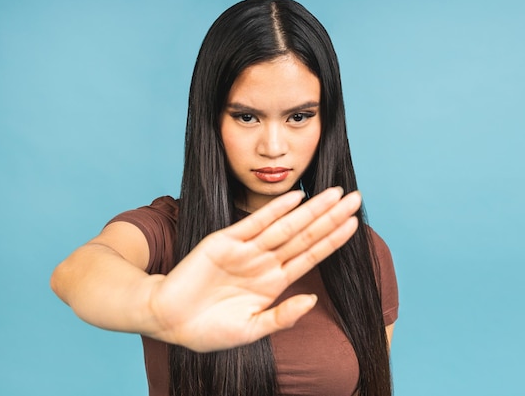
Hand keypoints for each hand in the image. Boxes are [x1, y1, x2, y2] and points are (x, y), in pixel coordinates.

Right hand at [146, 187, 360, 351]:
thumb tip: (313, 301)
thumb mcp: (251, 330)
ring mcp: (247, 250)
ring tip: (336, 193)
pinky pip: (254, 224)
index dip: (334, 239)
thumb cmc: (209, 329)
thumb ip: (282, 317)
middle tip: (357, 198)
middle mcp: (265, 262)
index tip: (355, 224)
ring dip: (312, 209)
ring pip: (287, 226)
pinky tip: (296, 198)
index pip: (312, 255)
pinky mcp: (224, 242)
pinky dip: (274, 211)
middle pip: (306, 235)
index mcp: (274, 282)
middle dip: (332, 217)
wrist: (168, 320)